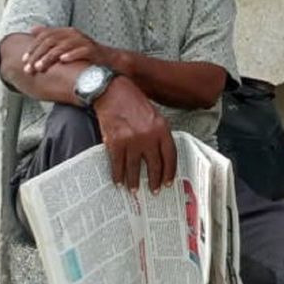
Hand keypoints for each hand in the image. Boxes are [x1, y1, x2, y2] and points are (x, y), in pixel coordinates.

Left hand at [22, 26, 114, 73]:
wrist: (109, 60)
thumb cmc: (85, 53)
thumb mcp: (67, 43)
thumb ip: (51, 37)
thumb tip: (32, 30)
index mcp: (66, 32)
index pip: (45, 36)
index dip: (33, 47)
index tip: (24, 60)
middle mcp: (74, 34)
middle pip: (51, 41)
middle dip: (38, 55)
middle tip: (29, 68)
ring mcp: (84, 41)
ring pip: (63, 46)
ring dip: (49, 57)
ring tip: (40, 67)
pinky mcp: (94, 50)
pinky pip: (81, 51)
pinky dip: (71, 55)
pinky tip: (62, 60)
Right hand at [93, 76, 176, 193]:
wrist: (112, 92)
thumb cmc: (134, 103)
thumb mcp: (155, 116)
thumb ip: (159, 134)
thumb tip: (162, 156)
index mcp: (162, 129)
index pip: (170, 156)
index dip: (170, 172)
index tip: (168, 182)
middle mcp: (149, 136)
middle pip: (155, 165)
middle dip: (154, 181)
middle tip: (154, 190)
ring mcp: (132, 140)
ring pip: (135, 168)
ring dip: (135, 182)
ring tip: (135, 190)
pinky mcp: (115, 143)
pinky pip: (118, 165)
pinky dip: (118, 175)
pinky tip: (119, 182)